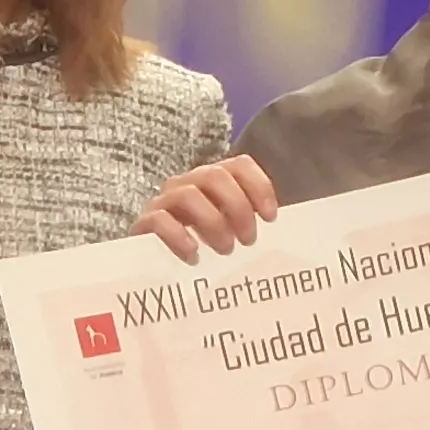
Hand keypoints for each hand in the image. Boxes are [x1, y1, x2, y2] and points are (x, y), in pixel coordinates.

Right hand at [137, 156, 277, 259]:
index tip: (271, 217)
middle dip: (237, 207)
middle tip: (248, 240)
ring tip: (226, 250)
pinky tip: (193, 256)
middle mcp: (188, 183)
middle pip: (214, 176)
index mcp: (213, 181)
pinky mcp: (144, 222)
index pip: (239, 165)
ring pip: (189, 195)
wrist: (153, 264)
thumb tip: (285, 237)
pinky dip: (179, 237)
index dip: (259, 186)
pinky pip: (160, 220)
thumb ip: (249, 226)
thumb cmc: (202, 248)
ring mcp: (164, 200)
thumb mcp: (230, 233)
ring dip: (213, 223)